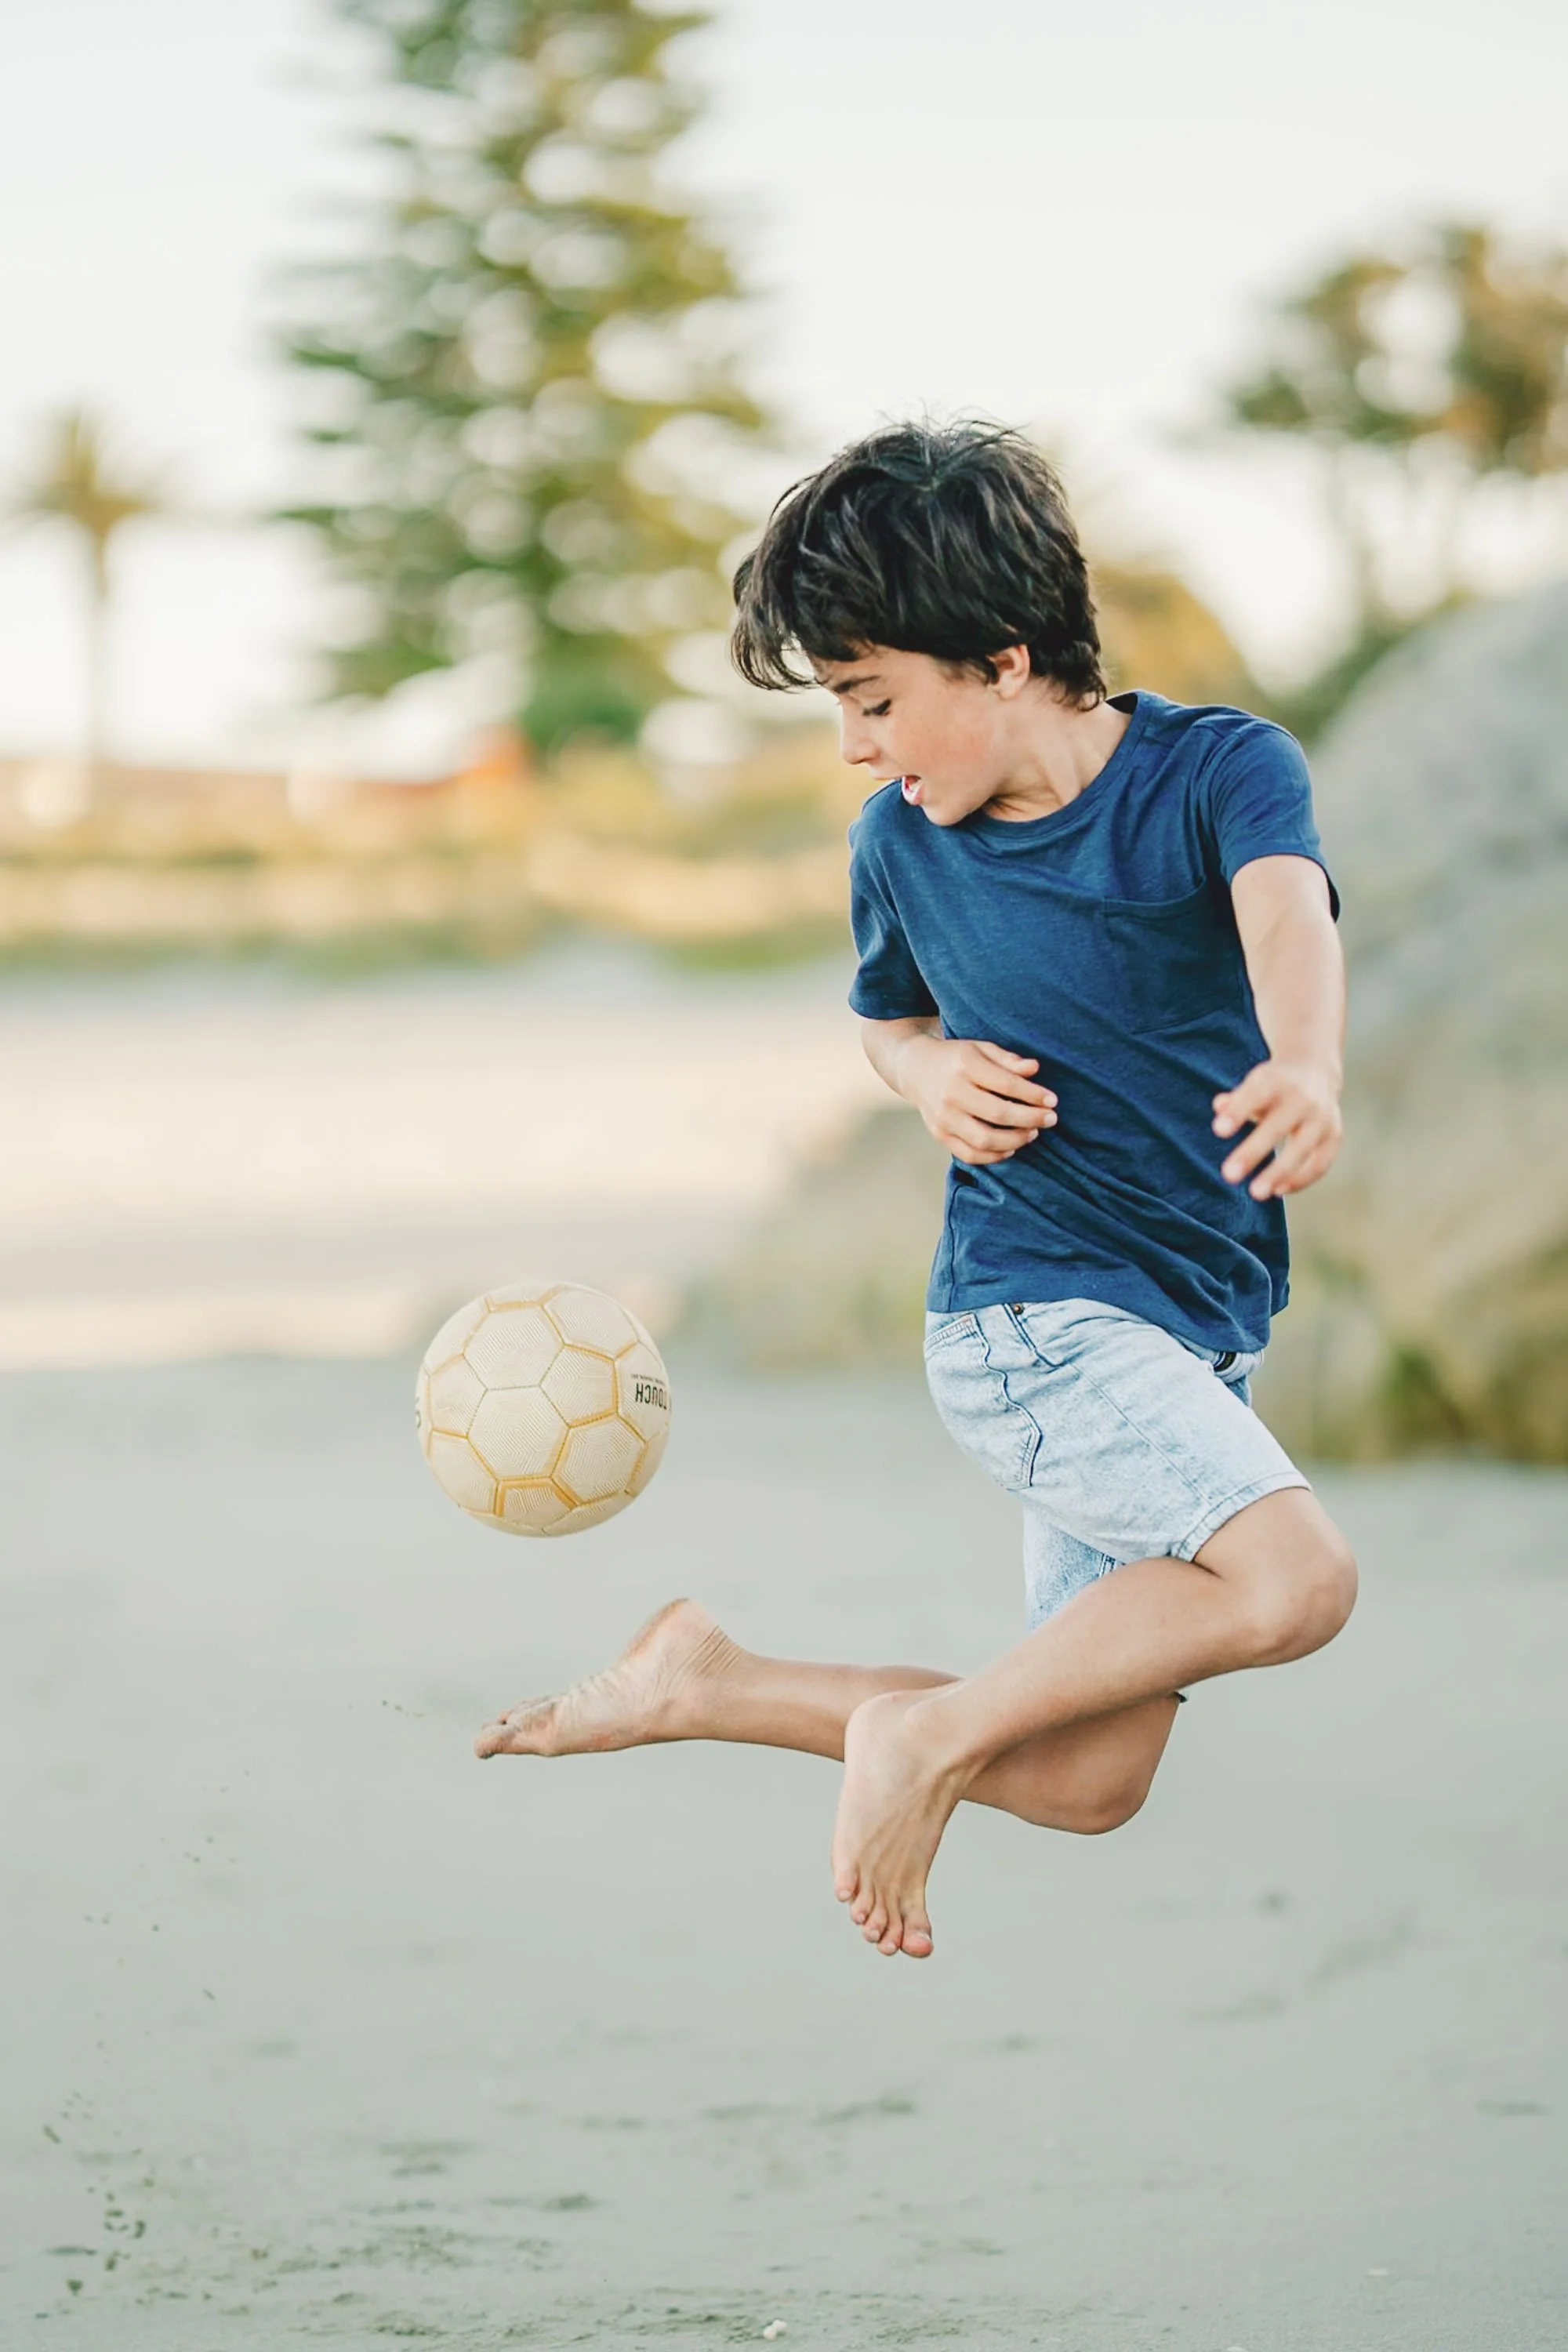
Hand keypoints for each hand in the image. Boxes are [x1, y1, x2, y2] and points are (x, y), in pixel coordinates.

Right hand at [903, 1035, 1055, 1165]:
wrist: (916, 1069)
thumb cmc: (957, 1058)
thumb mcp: (981, 1049)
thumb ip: (1007, 1059)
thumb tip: (1034, 1069)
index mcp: (964, 1066)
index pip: (1006, 1084)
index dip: (1033, 1095)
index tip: (1053, 1100)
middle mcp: (951, 1093)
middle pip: (998, 1113)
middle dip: (1031, 1119)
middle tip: (1051, 1119)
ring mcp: (943, 1117)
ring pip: (985, 1139)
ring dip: (1015, 1139)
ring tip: (1032, 1133)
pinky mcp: (939, 1135)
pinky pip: (970, 1154)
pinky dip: (994, 1155)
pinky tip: (1010, 1147)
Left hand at [1212, 1058, 1341, 1199]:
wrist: (1315, 1071)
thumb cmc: (1272, 1086)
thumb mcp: (1253, 1084)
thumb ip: (1235, 1099)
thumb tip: (1219, 1106)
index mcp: (1278, 1080)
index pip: (1256, 1095)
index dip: (1238, 1112)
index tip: (1218, 1130)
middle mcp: (1303, 1098)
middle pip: (1278, 1126)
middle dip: (1253, 1152)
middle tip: (1228, 1175)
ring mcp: (1322, 1117)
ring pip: (1302, 1148)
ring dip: (1279, 1172)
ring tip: (1256, 1193)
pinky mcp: (1334, 1135)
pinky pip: (1320, 1162)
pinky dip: (1301, 1179)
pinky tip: (1278, 1191)